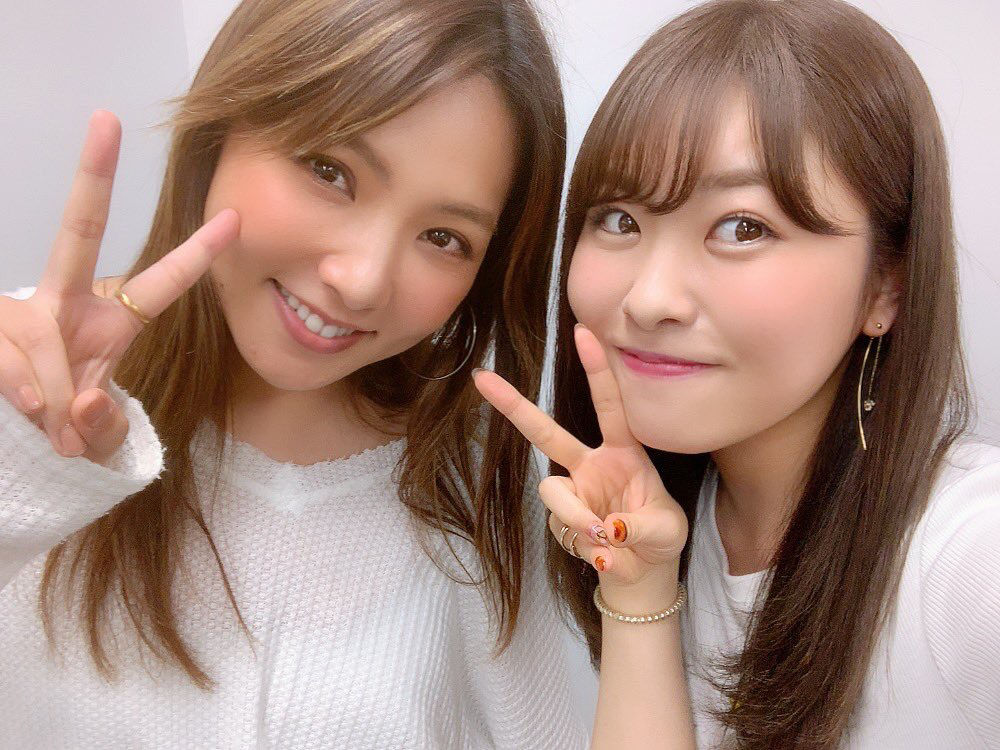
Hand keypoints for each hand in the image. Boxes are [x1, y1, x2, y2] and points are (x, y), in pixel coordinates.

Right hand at [0, 110, 238, 463]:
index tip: (236, 215)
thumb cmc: (72, 424)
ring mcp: (23, 310)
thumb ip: (104, 427)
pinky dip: (27, 399)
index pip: (162, 282)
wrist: (19, 434)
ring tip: (59, 424)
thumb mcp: (101, 436)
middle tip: (107, 118)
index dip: (198, 252)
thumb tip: (82, 408)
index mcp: (113, 319)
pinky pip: (14, 367)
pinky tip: (29, 409)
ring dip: (56, 396)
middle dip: (93, 176)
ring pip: (44, 343)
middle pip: (80, 229)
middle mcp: (66, 299)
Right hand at [472, 324, 687, 589]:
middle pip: (546, 433)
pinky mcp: (561, 521)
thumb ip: (641, 527)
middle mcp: (591, 465)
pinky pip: (560, 528)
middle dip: (514, 405)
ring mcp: (573, 492)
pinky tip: (606, 555)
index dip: (597, 370)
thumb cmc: (661, 538)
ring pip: (552, 492)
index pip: (610, 405)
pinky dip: (585, 546)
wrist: (644, 574)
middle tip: (483, 379)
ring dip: (577, 518)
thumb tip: (607, 529)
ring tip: (606, 541)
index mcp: (623, 452)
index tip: (582, 331)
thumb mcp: (667, 532)